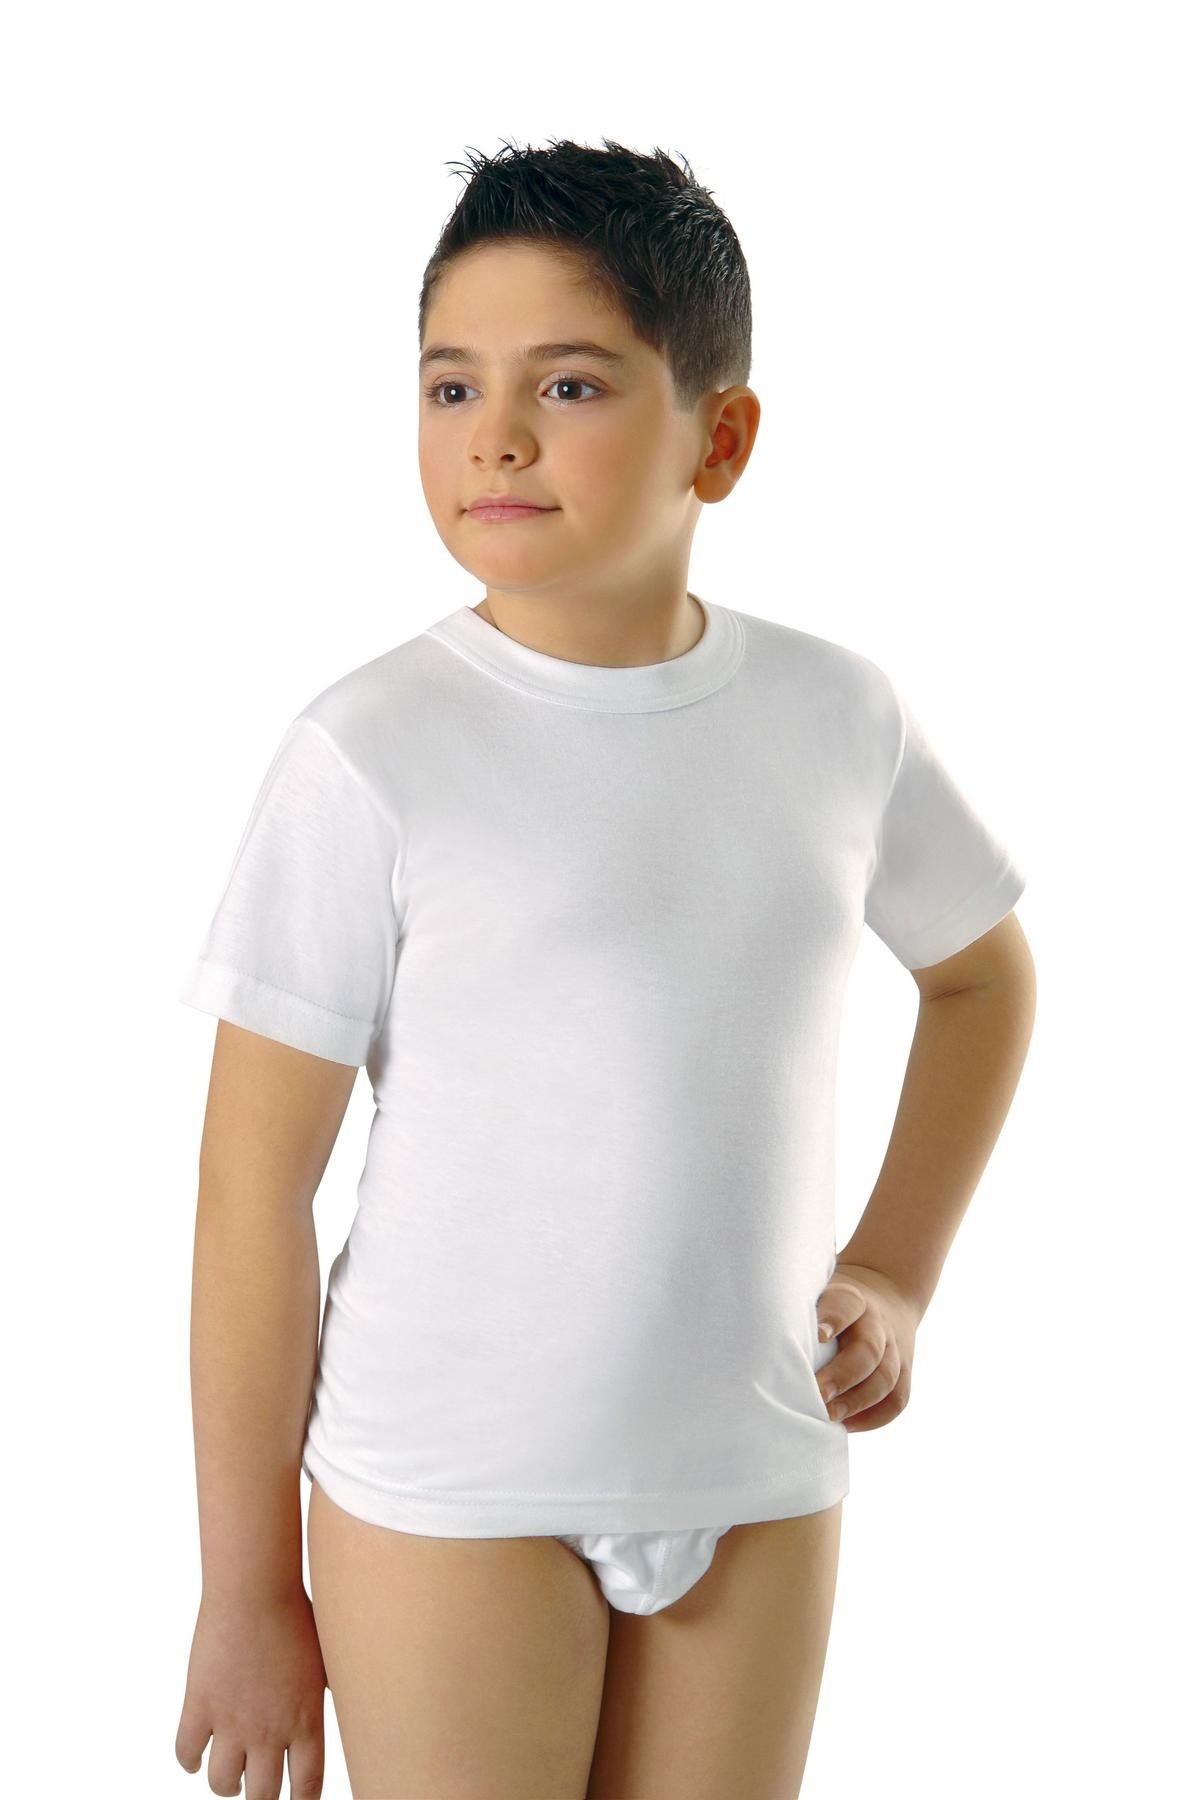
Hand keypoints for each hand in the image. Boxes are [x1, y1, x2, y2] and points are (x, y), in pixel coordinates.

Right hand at [175, 1586, 326, 1797]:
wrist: (255, 1589)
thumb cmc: (298, 1614)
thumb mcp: (326, 1658)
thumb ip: (327, 1691)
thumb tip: (349, 1701)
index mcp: (306, 1721)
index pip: (306, 1786)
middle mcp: (269, 1731)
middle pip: (263, 1795)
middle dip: (262, 1798)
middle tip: (260, 1790)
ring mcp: (231, 1722)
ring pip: (222, 1783)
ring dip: (226, 1784)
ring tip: (231, 1779)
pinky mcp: (199, 1706)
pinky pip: (187, 1752)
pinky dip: (189, 1761)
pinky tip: (195, 1759)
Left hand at [815, 1261, 921, 1432]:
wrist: (887, 1290)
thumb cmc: (833, 1302)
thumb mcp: (820, 1291)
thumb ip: (801, 1310)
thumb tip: (760, 1341)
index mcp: (853, 1298)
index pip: (847, 1305)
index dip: (835, 1320)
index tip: (818, 1336)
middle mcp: (878, 1323)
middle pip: (869, 1349)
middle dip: (843, 1375)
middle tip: (817, 1394)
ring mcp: (895, 1348)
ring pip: (886, 1378)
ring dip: (858, 1401)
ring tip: (828, 1416)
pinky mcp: (904, 1371)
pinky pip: (897, 1399)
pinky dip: (874, 1417)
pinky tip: (847, 1425)